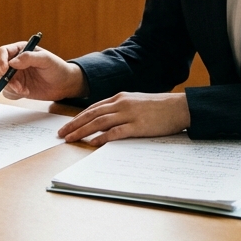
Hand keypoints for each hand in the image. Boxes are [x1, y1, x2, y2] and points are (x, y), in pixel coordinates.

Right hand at [0, 42, 86, 100]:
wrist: (63, 84)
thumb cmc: (56, 67)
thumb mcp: (46, 59)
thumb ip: (29, 58)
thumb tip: (12, 63)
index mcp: (20, 50)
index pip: (2, 52)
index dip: (1, 60)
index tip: (5, 70)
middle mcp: (14, 62)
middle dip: (4, 78)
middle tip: (17, 85)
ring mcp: (15, 76)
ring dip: (9, 87)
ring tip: (24, 90)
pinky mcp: (17, 87)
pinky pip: (6, 92)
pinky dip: (13, 94)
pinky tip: (26, 92)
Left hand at [56, 92, 190, 144]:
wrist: (179, 107)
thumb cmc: (159, 107)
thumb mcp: (136, 103)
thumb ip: (120, 109)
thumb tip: (105, 120)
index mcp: (120, 98)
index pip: (93, 108)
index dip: (77, 117)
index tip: (66, 126)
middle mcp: (121, 104)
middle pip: (92, 115)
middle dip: (74, 124)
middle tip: (61, 134)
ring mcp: (129, 114)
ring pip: (99, 122)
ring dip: (82, 131)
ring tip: (70, 139)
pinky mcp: (138, 126)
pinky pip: (116, 132)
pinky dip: (102, 137)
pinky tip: (92, 142)